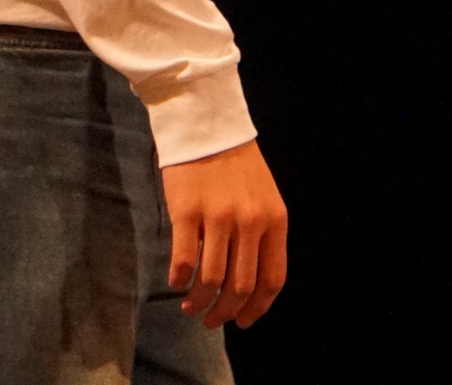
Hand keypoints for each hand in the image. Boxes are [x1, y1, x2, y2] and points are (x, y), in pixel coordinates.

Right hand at [162, 139, 287, 328]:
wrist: (208, 129)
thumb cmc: (236, 168)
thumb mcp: (263, 200)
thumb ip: (260, 237)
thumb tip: (247, 286)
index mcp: (275, 220)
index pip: (272, 278)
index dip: (257, 308)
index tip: (243, 322)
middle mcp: (251, 221)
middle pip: (241, 286)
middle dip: (225, 313)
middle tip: (210, 320)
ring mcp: (219, 217)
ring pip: (211, 280)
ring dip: (198, 303)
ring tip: (190, 307)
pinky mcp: (187, 212)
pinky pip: (183, 262)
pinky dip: (178, 281)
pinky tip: (176, 283)